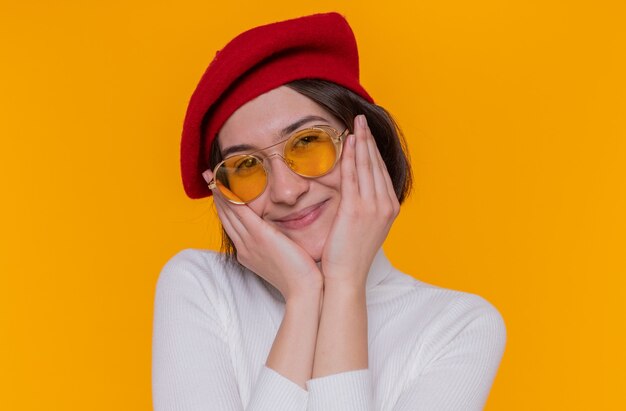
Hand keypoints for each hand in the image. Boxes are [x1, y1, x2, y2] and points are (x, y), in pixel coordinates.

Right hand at [205, 170, 323, 301]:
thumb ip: (278, 243)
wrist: (303, 289)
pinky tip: (224, 183)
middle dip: (217, 195)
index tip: (219, 189)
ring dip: (220, 191)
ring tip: (212, 174)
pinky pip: (239, 211)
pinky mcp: (259, 236)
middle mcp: (244, 247)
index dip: (224, 206)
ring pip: (229, 211)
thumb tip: (281, 234)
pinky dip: (230, 196)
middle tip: (208, 176)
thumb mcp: (284, 257)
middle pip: (226, 216)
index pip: (232, 224)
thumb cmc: (300, 275)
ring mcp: (249, 242)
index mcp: (248, 253)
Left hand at [320, 115, 399, 287]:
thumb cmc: (350, 256)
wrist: (346, 277)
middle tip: (361, 119)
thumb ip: (366, 209)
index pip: (381, 173)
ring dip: (361, 142)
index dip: (373, 151)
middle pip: (376, 165)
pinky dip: (351, 157)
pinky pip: (353, 176)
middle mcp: (386, 205)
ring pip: (367, 166)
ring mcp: (373, 207)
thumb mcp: (365, 229)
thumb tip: (359, 194)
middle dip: (369, 140)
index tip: (366, 135)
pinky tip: (349, 142)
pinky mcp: (356, 209)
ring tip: (355, 124)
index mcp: (390, 209)